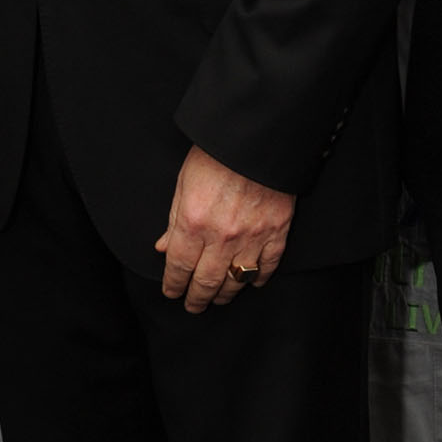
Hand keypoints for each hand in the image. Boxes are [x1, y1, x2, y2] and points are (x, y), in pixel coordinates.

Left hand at [155, 147, 294, 310]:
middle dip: (197, 298)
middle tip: (193, 306)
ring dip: (225, 294)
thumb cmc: (216, 153)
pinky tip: (252, 282)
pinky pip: (268, 264)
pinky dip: (259, 277)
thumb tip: (165, 247)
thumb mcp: (183, 182)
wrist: (256, 135)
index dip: (174, 284)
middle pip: (206, 281)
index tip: (172, 292)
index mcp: (192, 222)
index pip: (178, 266)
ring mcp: (252, 236)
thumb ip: (174, 219)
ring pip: (236, 280)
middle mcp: (221, 235)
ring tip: (218, 299)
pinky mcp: (277, 230)